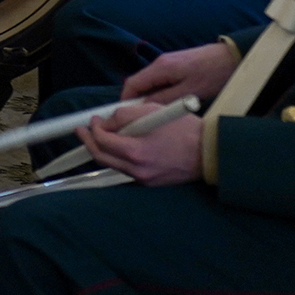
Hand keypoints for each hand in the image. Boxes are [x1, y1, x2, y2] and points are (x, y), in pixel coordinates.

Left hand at [80, 102, 202, 186]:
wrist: (210, 152)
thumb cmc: (184, 128)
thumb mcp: (152, 111)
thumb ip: (124, 116)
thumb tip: (106, 122)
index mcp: (136, 151)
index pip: (102, 141)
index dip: (93, 129)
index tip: (92, 120)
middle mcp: (137, 169)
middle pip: (101, 157)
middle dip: (89, 142)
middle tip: (83, 131)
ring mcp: (144, 179)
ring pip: (112, 166)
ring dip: (101, 151)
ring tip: (97, 138)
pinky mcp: (151, 183)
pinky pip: (126, 171)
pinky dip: (118, 159)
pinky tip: (117, 149)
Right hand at [122, 40, 239, 108]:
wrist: (234, 58)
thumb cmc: (213, 75)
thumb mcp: (189, 93)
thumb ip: (165, 100)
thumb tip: (144, 109)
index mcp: (160, 68)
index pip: (131, 84)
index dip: (125, 101)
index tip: (127, 118)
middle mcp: (159, 63)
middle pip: (139, 84)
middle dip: (138, 102)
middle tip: (144, 120)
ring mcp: (168, 63)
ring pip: (150, 84)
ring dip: (151, 99)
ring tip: (158, 115)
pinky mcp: (177, 66)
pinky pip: (160, 81)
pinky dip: (160, 93)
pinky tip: (169, 104)